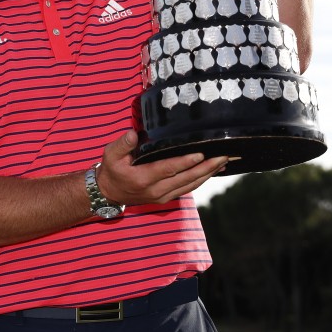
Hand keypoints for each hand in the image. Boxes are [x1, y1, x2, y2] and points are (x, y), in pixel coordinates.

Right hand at [95, 131, 228, 205]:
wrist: (109, 193)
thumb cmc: (111, 170)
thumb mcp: (110, 154)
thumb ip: (122, 144)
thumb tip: (133, 134)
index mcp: (142, 178)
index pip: (168, 169)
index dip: (185, 162)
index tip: (200, 154)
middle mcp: (155, 190)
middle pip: (185, 178)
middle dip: (206, 167)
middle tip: (223, 155)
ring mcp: (162, 196)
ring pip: (190, 185)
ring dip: (208, 174)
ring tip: (223, 161)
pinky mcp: (166, 198)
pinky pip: (187, 188)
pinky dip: (201, 179)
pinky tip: (212, 171)